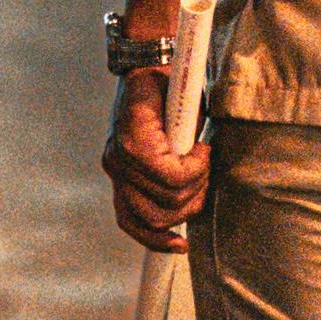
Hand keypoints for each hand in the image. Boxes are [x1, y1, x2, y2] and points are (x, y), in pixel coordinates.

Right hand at [109, 79, 211, 255]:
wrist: (143, 75)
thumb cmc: (170, 83)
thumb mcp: (184, 95)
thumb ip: (189, 126)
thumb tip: (199, 153)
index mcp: (133, 137)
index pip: (170, 177)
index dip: (196, 171)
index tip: (205, 150)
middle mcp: (118, 160)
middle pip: (166, 204)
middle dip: (195, 192)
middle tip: (204, 170)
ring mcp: (116, 174)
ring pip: (153, 218)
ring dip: (184, 207)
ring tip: (196, 185)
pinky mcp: (119, 183)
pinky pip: (131, 222)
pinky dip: (154, 238)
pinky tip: (176, 244)